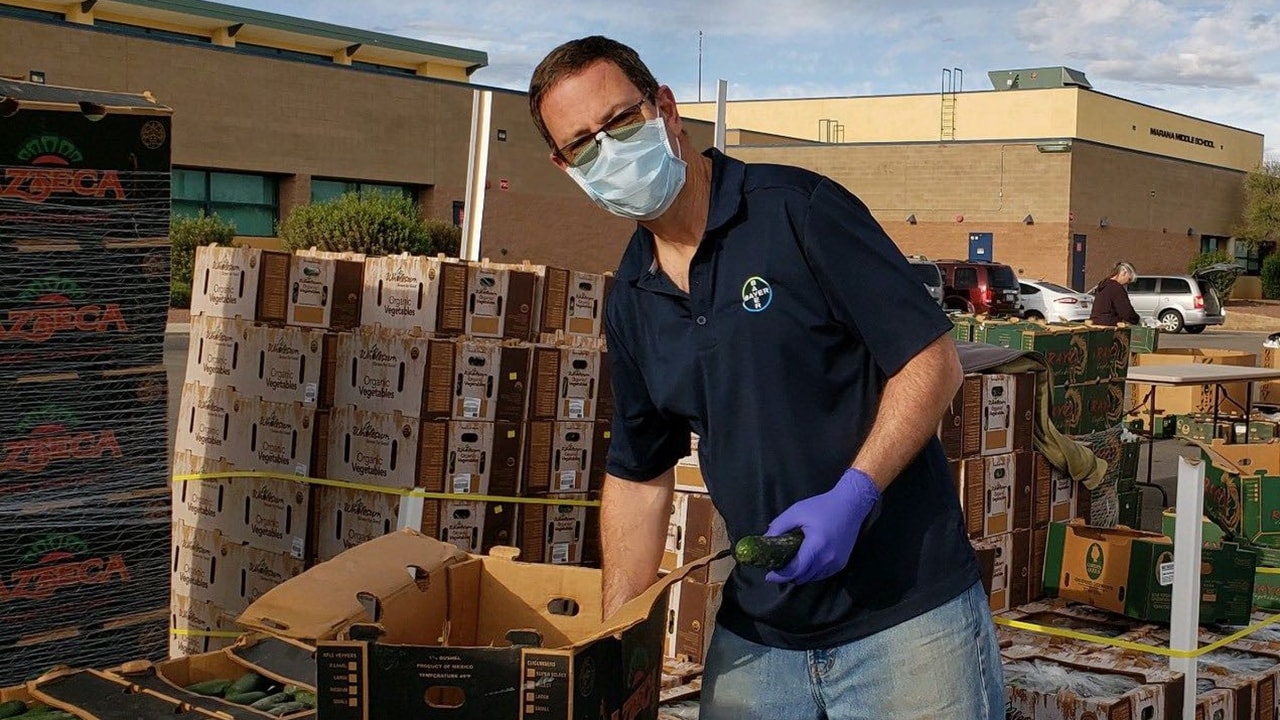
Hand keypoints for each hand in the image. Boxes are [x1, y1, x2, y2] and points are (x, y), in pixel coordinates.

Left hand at [764, 468, 880, 584]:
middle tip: (776, 567)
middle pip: (802, 577)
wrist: (851, 505)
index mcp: (816, 546)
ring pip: (811, 578)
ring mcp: (836, 563)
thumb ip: (778, 527)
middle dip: (787, 576)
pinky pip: (821, 575)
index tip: (768, 575)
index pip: (796, 570)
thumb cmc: (822, 506)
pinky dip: (810, 573)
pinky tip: (803, 562)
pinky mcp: (841, 564)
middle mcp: (828, 558)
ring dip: (799, 575)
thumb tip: (764, 541)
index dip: (780, 576)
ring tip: (788, 564)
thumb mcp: (796, 512)